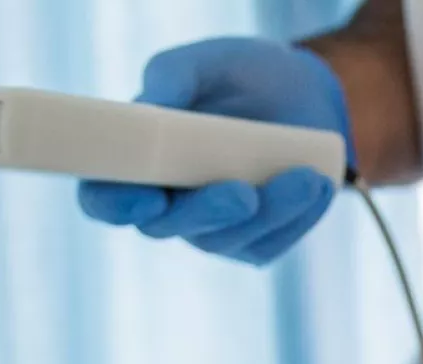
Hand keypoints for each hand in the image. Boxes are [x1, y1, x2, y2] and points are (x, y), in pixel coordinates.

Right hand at [79, 37, 352, 265]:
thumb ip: (173, 74)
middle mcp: (166, 202)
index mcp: (137, 163)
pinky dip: (296, 215)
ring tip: (305, 176)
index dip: (115, 204)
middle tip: (243, 194)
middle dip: (205, 212)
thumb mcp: (209, 62)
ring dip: (268, 211)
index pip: (104, 197)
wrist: (303, 95)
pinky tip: (317, 185)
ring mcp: (210, 229)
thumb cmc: (241, 76)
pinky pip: (269, 241)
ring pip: (225, 238)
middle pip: (167, 227)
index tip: (148, 197)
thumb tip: (155, 101)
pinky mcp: (254, 243)